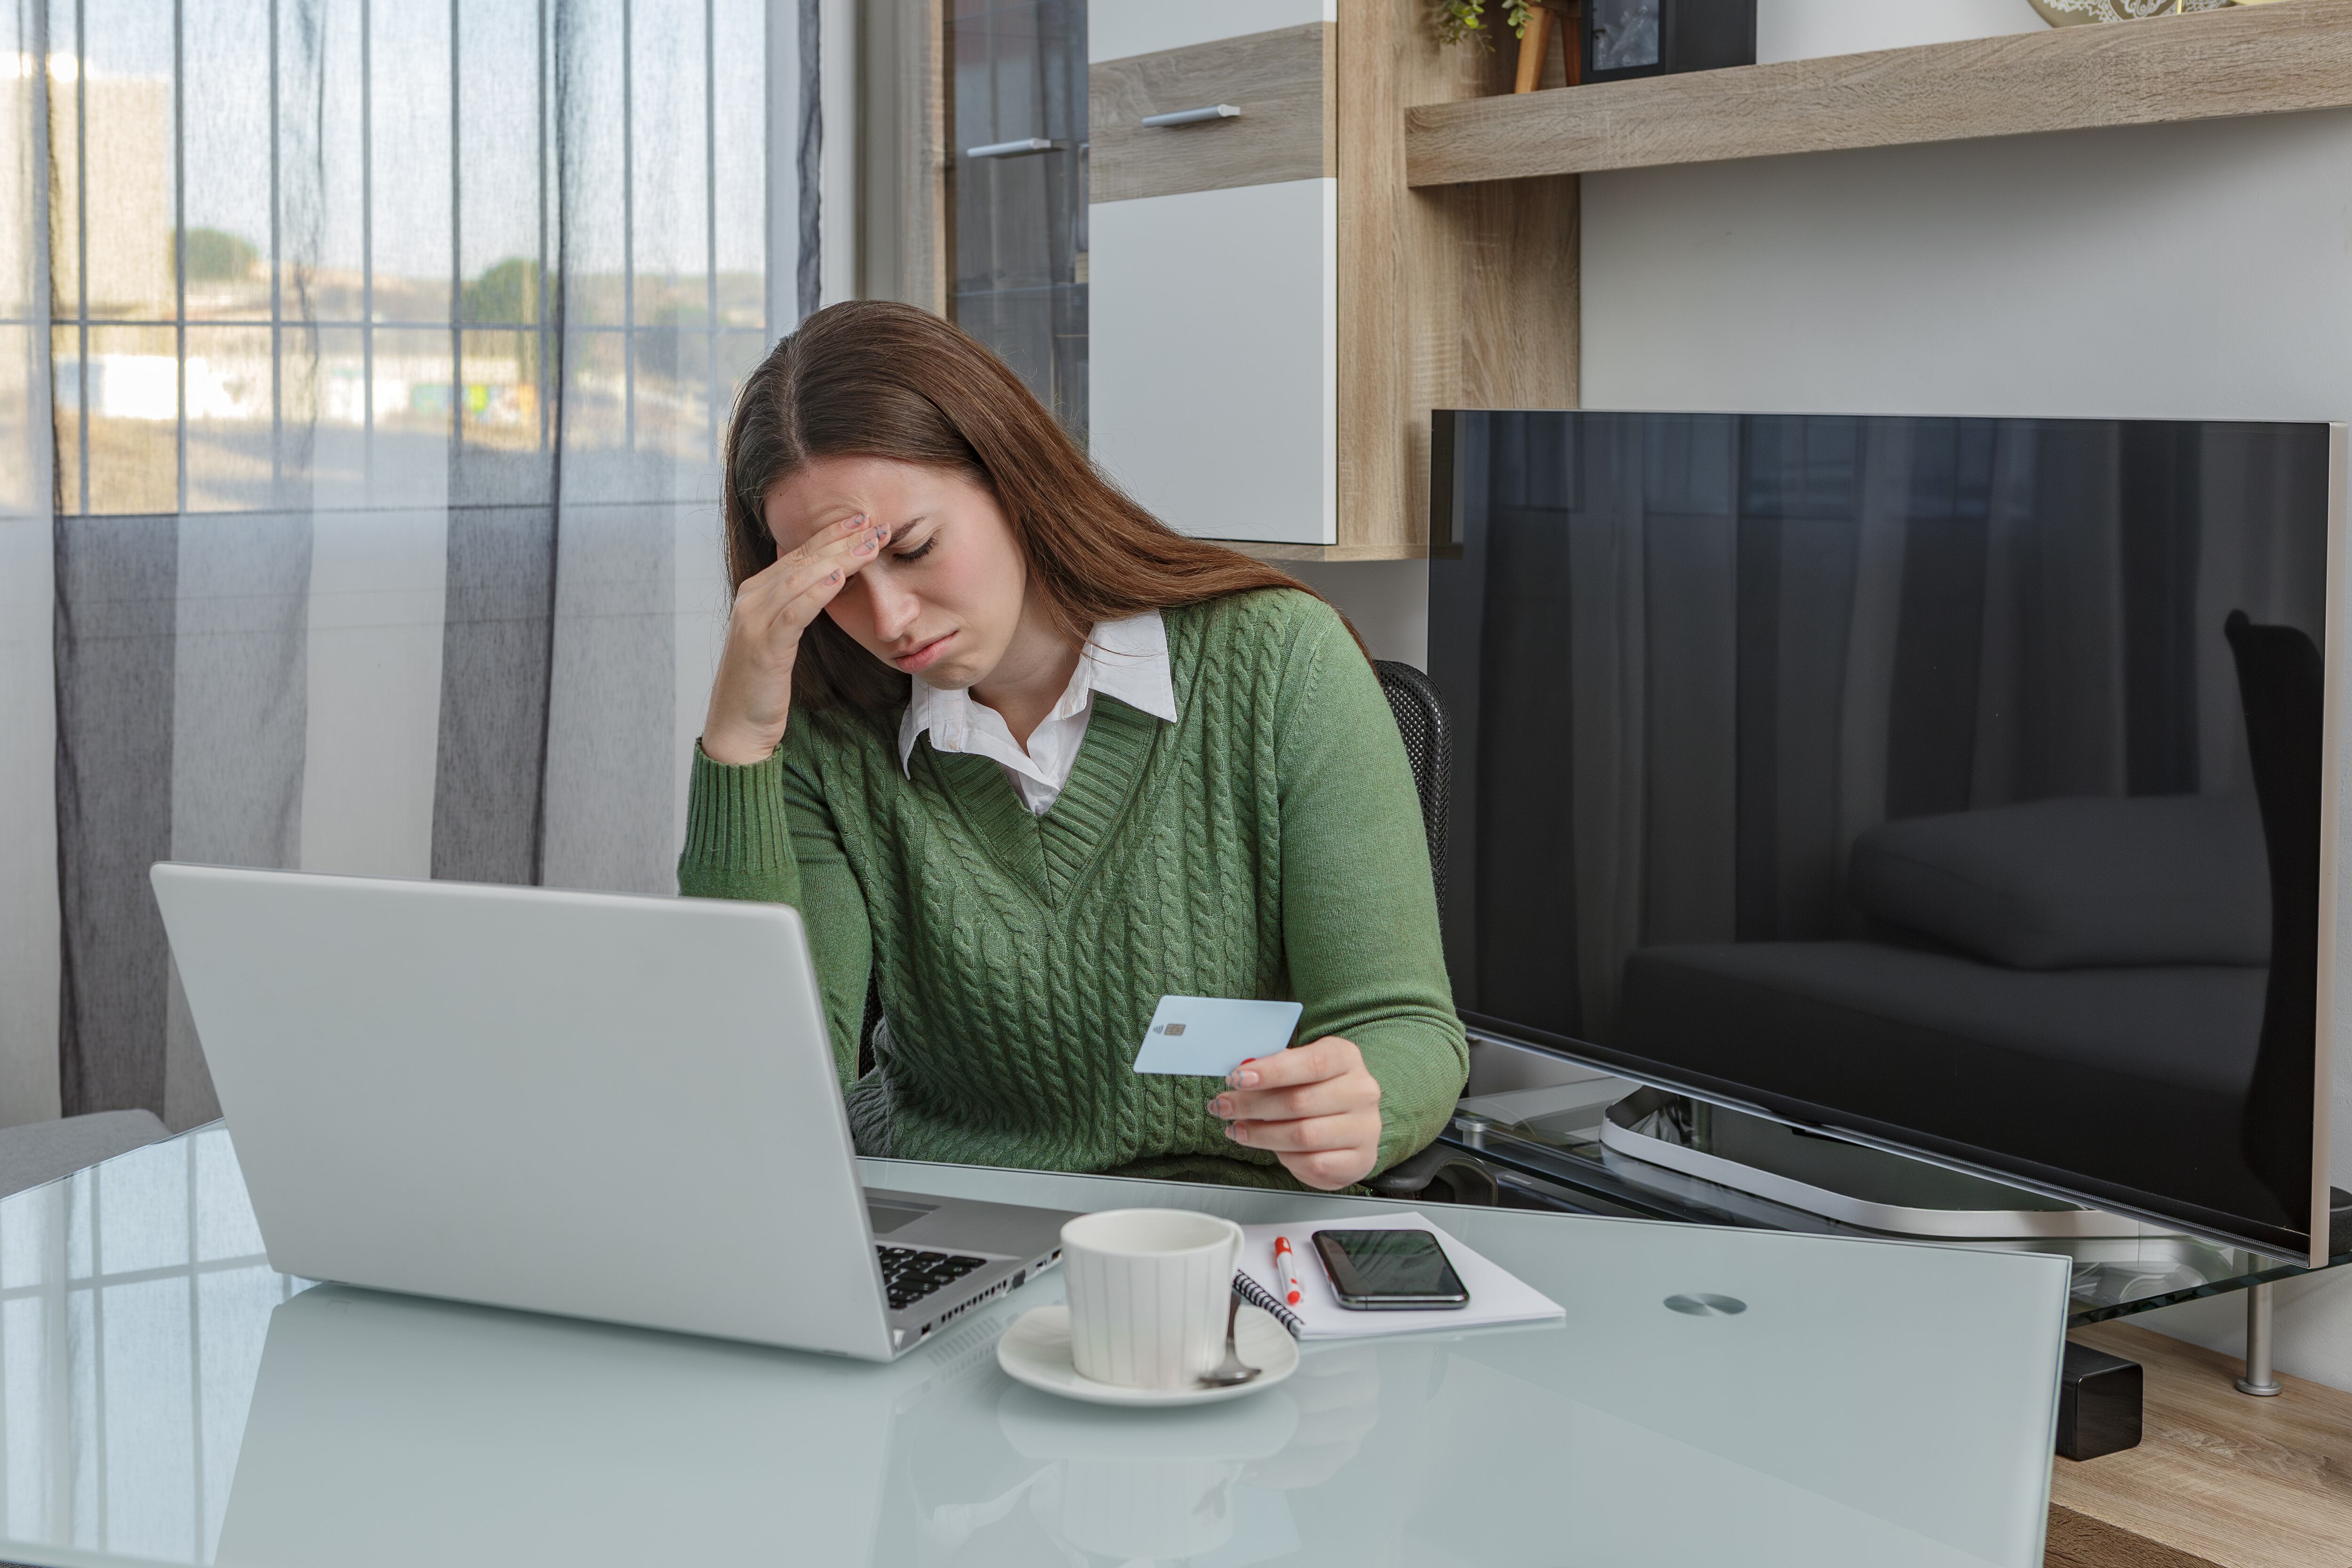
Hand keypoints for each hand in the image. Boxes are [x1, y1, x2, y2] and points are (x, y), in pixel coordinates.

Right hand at [701, 513, 891, 764]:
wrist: (738, 726)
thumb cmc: (764, 684)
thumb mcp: (782, 637)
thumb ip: (798, 607)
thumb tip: (831, 583)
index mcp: (756, 593)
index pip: (799, 553)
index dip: (831, 534)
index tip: (863, 520)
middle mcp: (751, 600)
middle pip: (802, 559)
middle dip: (840, 540)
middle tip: (875, 525)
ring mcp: (753, 622)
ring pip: (800, 578)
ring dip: (838, 560)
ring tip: (869, 546)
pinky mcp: (763, 647)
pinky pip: (792, 613)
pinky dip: (815, 593)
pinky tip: (838, 580)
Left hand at [1208, 1035, 1382, 1190]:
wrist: (1351, 1123)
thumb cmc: (1318, 1090)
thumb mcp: (1299, 1067)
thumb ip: (1274, 1069)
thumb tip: (1240, 1075)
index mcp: (1346, 1058)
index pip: (1312, 1063)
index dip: (1271, 1072)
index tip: (1237, 1079)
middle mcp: (1361, 1091)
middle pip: (1299, 1102)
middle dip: (1251, 1106)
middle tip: (1223, 1107)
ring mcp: (1365, 1128)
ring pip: (1303, 1136)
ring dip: (1261, 1135)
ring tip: (1238, 1129)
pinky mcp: (1360, 1160)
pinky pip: (1314, 1164)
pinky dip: (1285, 1158)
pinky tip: (1273, 1148)